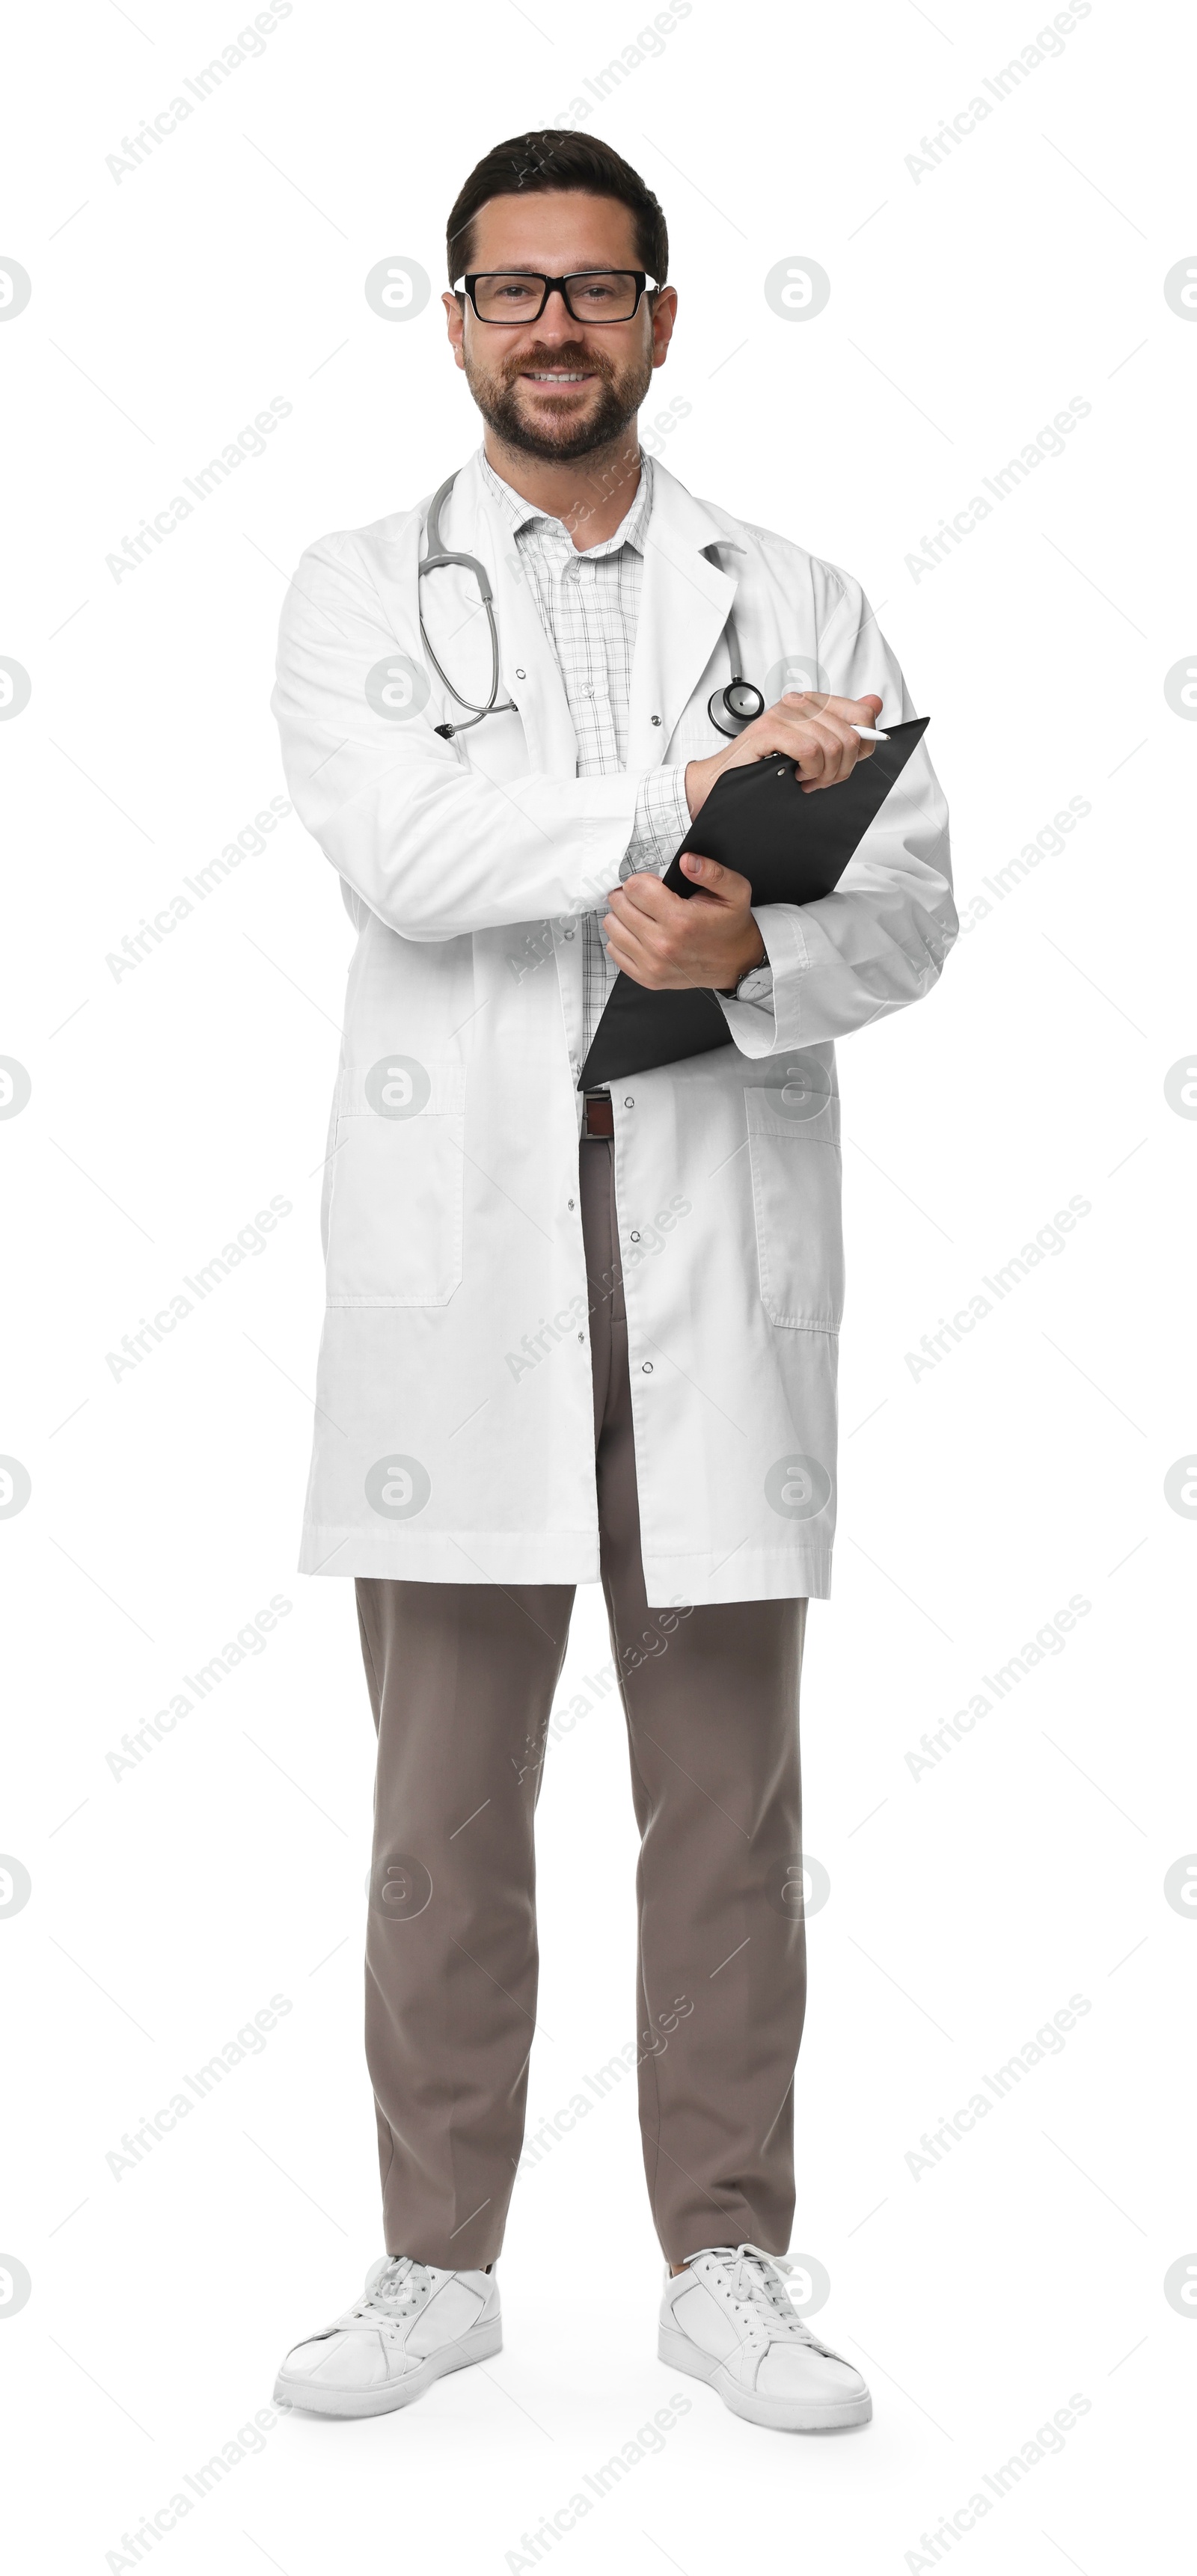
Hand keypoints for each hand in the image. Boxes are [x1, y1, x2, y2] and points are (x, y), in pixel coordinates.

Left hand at [602, 852, 765, 992]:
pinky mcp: (647, 978)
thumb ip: (712, 871)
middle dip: (630, 896)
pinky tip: (640, 934)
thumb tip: (687, 861)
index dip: (643, 880)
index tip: (654, 885)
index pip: (634, 887)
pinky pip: (614, 950)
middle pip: (619, 905)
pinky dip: (622, 938)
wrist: (738, 964)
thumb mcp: (735, 891)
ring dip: (623, 916)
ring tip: (643, 915)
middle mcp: (663, 944)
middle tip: (648, 899)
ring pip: (612, 927)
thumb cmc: (732, 926)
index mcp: (681, 920)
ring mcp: (652, 964)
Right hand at [685, 689, 884, 818]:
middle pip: (850, 737)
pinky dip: (808, 772)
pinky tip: (795, 776)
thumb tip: (874, 704)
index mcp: (813, 703)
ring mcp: (783, 714)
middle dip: (841, 769)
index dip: (862, 747)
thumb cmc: (766, 767)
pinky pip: (810, 752)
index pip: (861, 715)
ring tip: (805, 779)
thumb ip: (846, 725)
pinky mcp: (770, 730)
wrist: (724, 782)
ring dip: (823, 774)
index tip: (844, 764)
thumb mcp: (815, 748)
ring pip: (832, 747)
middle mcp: (799, 703)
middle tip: (819, 779)